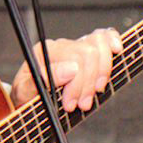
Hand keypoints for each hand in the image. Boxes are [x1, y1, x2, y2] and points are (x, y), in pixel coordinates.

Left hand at [11, 28, 125, 110]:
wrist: (28, 101)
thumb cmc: (26, 97)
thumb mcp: (25, 92)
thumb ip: (43, 79)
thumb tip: (71, 69)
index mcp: (44, 52)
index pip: (72, 59)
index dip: (77, 84)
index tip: (71, 105)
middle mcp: (61, 45)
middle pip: (89, 53)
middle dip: (88, 83)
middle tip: (81, 105)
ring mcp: (76, 46)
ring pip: (99, 44)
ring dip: (102, 73)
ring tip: (94, 94)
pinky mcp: (87, 52)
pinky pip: (103, 37)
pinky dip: (112, 41)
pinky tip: (117, 50)